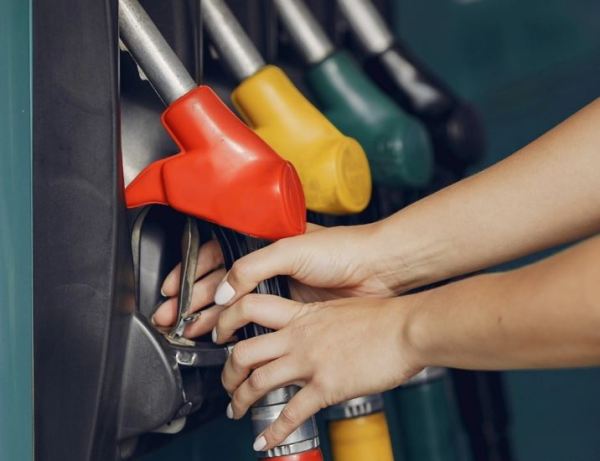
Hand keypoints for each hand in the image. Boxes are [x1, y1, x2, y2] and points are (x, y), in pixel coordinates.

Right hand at [154, 223, 395, 337]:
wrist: (378, 270)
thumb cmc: (342, 250)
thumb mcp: (291, 249)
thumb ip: (252, 268)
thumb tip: (224, 293)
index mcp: (263, 241)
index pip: (217, 255)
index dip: (192, 273)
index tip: (173, 289)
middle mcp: (268, 265)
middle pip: (220, 283)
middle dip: (193, 299)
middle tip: (172, 317)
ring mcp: (279, 288)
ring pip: (235, 304)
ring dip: (210, 317)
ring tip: (190, 331)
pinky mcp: (292, 311)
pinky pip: (256, 321)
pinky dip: (237, 330)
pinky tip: (223, 338)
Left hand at [213, 294, 422, 450]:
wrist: (407, 328)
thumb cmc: (384, 317)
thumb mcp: (341, 309)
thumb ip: (319, 321)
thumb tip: (313, 332)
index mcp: (302, 315)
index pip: (250, 307)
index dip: (227, 320)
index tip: (221, 334)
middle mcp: (298, 336)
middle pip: (243, 351)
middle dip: (228, 372)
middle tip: (227, 383)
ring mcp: (309, 361)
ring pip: (257, 381)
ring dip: (240, 401)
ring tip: (236, 411)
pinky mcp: (326, 386)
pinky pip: (290, 413)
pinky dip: (273, 432)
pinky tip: (264, 442)